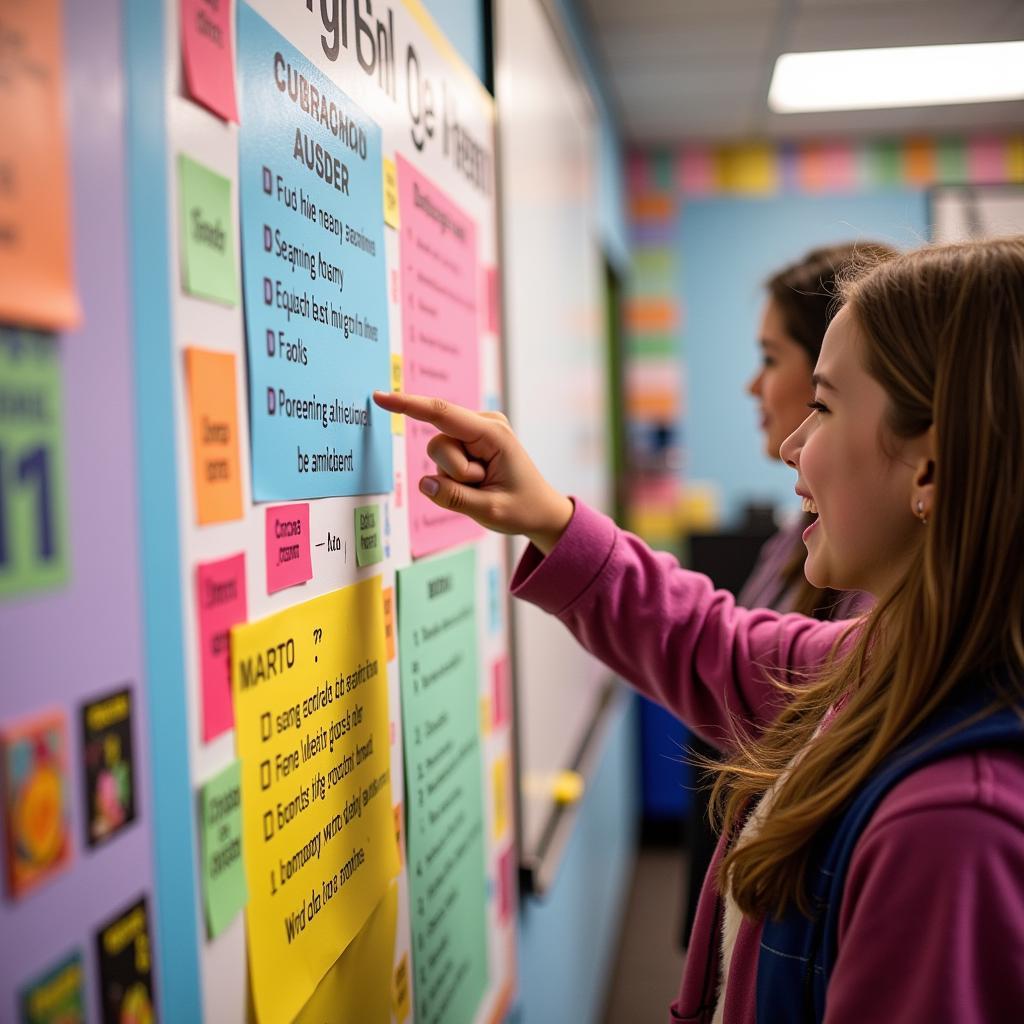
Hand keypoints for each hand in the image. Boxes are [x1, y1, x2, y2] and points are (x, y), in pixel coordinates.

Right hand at [372, 391, 573, 554]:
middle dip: (453, 473)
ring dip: (456, 478)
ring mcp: (477, 433)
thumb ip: (454, 498)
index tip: (380, 397)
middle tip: (483, 486)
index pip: (442, 414)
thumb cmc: (522, 509)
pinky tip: (481, 483)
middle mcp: (485, 424)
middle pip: (438, 445)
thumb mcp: (490, 511)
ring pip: (439, 455)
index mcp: (493, 433)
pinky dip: (457, 478)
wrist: (542, 511)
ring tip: (484, 485)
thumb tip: (424, 483)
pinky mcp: (471, 443)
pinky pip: (445, 461)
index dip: (407, 405)